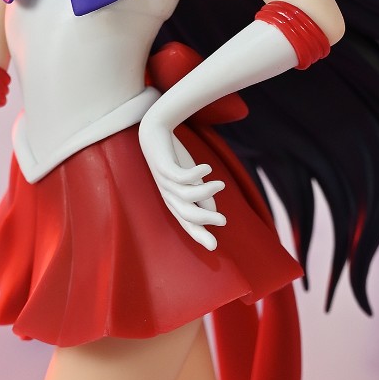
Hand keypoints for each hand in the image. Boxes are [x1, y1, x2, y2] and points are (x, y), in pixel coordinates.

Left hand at [138, 110, 226, 250]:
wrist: (155, 132)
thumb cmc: (174, 158)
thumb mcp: (191, 180)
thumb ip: (201, 196)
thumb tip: (212, 214)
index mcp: (174, 200)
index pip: (186, 222)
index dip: (199, 235)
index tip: (214, 247)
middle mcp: (167, 194)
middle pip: (185, 214)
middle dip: (204, 220)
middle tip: (223, 221)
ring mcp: (164, 181)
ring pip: (185, 195)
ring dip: (206, 192)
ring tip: (222, 184)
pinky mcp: (163, 166)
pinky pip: (180, 175)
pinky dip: (196, 174)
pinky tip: (208, 168)